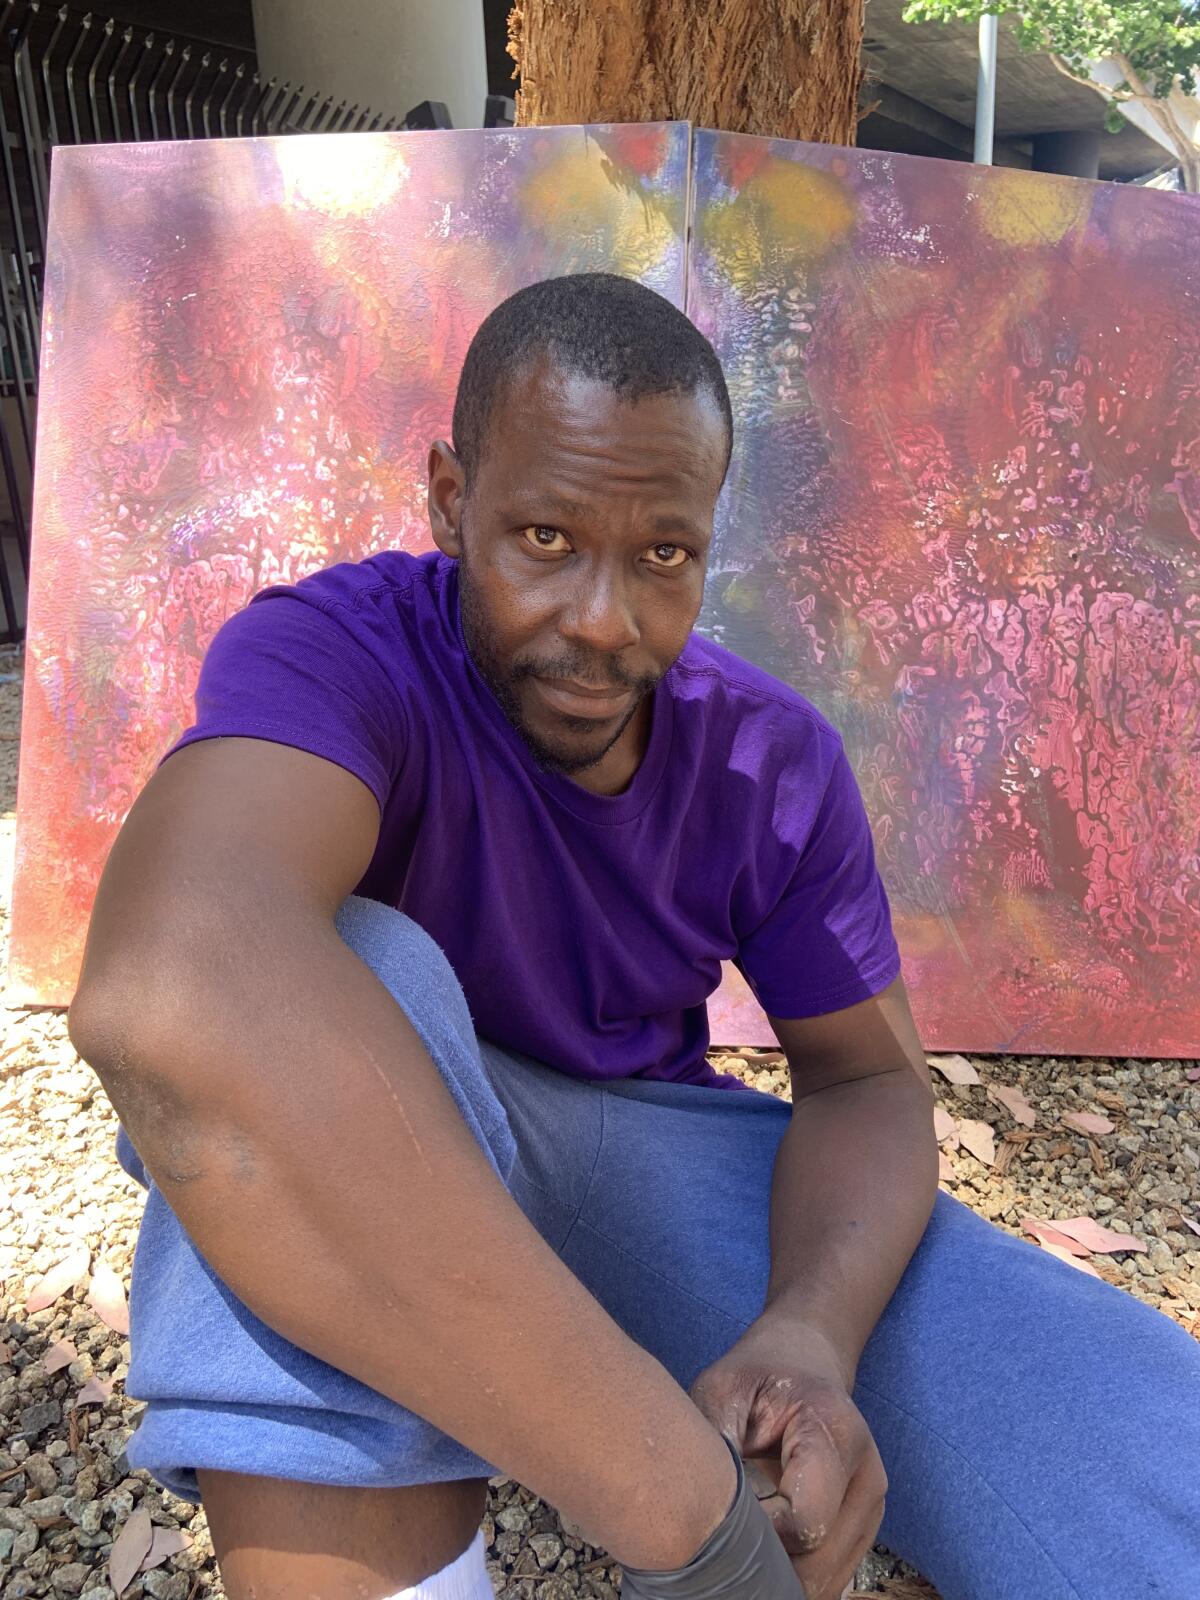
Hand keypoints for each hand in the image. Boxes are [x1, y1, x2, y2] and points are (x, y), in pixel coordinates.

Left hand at [689, 1318, 886, 1599]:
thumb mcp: (721, 1393)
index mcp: (833, 1433)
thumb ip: (716, 1447)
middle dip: (768, 1565)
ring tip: (740, 1547)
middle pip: (819, 1563)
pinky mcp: (865, 1524)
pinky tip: (764, 1551)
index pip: (806, 1523)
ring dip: (783, 1574)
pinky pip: (831, 1574)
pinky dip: (797, 1574)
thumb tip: (697, 1514)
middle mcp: (867, 1475)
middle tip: (722, 1545)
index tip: (722, 1520)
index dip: (759, 1537)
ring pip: (827, 1578)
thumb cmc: (755, 1377)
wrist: (801, 1360)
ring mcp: (872, 1504)